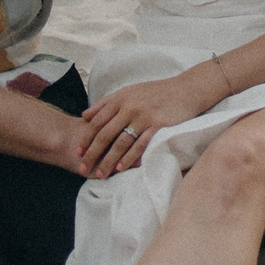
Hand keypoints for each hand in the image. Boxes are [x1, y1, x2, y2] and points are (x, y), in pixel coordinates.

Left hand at [79, 67, 223, 174]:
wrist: (186, 89)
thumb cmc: (157, 92)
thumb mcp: (130, 91)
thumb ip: (107, 102)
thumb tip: (85, 115)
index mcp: (120, 98)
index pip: (97, 121)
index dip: (86, 138)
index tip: (78, 152)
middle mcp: (129, 106)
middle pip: (105, 134)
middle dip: (92, 153)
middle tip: (83, 168)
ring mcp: (143, 116)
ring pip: (120, 143)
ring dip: (108, 161)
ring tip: (100, 174)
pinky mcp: (157, 124)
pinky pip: (140, 145)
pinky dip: (129, 158)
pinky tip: (121, 168)